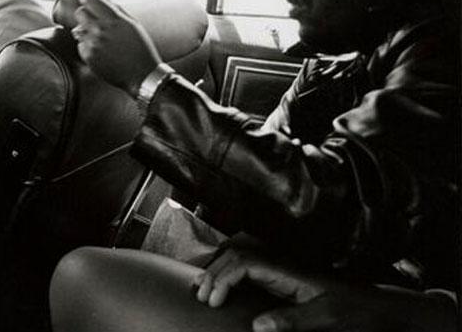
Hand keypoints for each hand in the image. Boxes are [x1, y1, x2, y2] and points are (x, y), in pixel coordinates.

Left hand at [55, 0, 161, 90]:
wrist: (141, 75)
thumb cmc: (140, 49)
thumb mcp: (133, 26)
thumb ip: (117, 10)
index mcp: (114, 20)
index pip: (91, 0)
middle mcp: (102, 30)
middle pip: (80, 12)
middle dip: (84, 14)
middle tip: (91, 20)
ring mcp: (93, 43)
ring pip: (78, 30)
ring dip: (86, 32)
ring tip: (100, 40)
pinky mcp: (89, 56)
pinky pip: (81, 45)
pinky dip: (87, 47)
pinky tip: (101, 52)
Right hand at [193, 248, 456, 331]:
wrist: (379, 305)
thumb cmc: (355, 310)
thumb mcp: (325, 318)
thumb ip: (291, 320)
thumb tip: (256, 325)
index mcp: (288, 270)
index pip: (244, 262)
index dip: (222, 278)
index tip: (211, 300)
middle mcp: (282, 263)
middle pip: (236, 255)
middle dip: (213, 273)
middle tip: (200, 296)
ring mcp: (282, 268)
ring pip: (241, 256)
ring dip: (219, 269)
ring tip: (202, 286)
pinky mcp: (284, 276)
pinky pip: (249, 266)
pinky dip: (230, 272)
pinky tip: (223, 283)